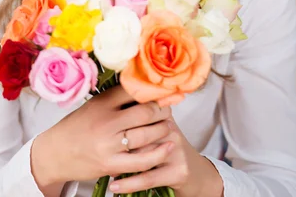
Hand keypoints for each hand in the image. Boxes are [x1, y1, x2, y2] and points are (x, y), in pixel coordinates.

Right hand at [31, 85, 173, 186]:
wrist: (55, 153)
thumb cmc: (76, 127)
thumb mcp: (94, 105)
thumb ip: (116, 97)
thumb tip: (144, 86)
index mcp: (102, 102)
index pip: (133, 90)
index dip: (153, 89)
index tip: (164, 88)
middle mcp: (106, 121)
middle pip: (145, 112)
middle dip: (162, 110)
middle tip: (168, 108)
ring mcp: (109, 144)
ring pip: (147, 134)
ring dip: (163, 129)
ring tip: (168, 125)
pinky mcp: (111, 164)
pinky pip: (142, 160)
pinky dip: (159, 153)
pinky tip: (169, 146)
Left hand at [108, 118, 223, 196]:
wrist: (196, 173)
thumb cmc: (168, 149)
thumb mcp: (155, 128)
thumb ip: (138, 117)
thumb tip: (108, 112)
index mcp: (162, 114)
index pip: (138, 111)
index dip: (119, 118)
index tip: (100, 126)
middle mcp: (171, 129)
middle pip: (139, 131)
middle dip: (118, 142)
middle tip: (98, 148)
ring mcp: (176, 149)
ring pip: (143, 154)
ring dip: (121, 163)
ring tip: (105, 168)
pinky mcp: (178, 171)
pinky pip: (149, 177)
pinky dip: (129, 183)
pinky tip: (115, 186)